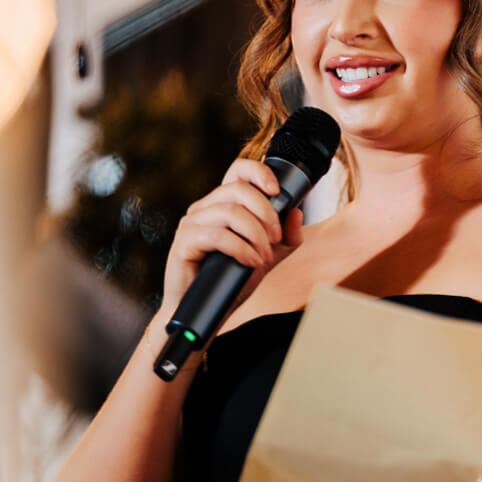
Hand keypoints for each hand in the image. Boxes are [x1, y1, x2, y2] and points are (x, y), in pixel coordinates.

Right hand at [160, 158, 302, 311]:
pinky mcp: (184, 242)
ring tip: (265, 256)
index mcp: (223, 204)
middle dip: (266, 212)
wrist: (206, 311)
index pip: (238, 171)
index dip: (258, 172)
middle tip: (276, 238)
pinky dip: (242, 249)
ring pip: (230, 212)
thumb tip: (297, 211)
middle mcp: (205, 207)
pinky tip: (252, 262)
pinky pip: (218, 235)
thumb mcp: (269, 256)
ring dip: (256, 235)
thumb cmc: (232, 279)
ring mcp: (192, 223)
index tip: (277, 190)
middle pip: (238, 189)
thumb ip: (286, 237)